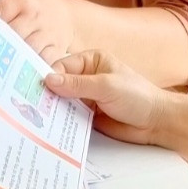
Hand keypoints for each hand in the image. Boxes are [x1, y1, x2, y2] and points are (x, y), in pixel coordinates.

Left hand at [0, 0, 78, 64]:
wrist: (69, 16)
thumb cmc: (38, 9)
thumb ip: (3, 11)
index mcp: (22, 1)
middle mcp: (35, 15)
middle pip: (12, 34)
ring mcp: (47, 33)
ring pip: (27, 49)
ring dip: (14, 58)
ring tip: (1, 66)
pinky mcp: (57, 48)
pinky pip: (43, 61)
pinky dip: (32, 67)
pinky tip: (21, 71)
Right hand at [44, 50, 168, 144]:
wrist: (156, 122)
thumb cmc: (137, 97)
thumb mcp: (106, 86)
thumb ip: (77, 85)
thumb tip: (49, 80)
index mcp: (92, 60)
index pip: (63, 66)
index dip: (50, 77)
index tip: (36, 90)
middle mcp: (87, 77)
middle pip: (60, 84)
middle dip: (48, 94)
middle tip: (31, 105)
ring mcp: (87, 97)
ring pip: (62, 101)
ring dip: (53, 109)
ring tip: (36, 118)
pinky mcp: (88, 115)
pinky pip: (69, 117)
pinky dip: (61, 121)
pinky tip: (49, 128)